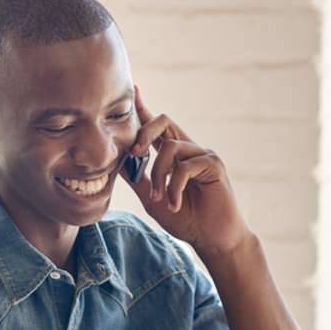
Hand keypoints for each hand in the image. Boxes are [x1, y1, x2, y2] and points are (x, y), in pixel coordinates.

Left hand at [125, 86, 253, 257]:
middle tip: (134, 152)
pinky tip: (175, 205)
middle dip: (144, 132)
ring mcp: (203, 155)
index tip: (132, 91)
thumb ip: (137, 178)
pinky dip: (174, 188)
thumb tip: (116, 160)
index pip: (157, 127)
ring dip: (158, 175)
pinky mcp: (214, 165)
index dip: (144, 108)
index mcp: (174, 155)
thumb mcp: (151, 197)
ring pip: (170, 148)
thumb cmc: (184, 218)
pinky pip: (185, 167)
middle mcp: (189, 149)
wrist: (211, 238)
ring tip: (159, 199)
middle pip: (164, 122)